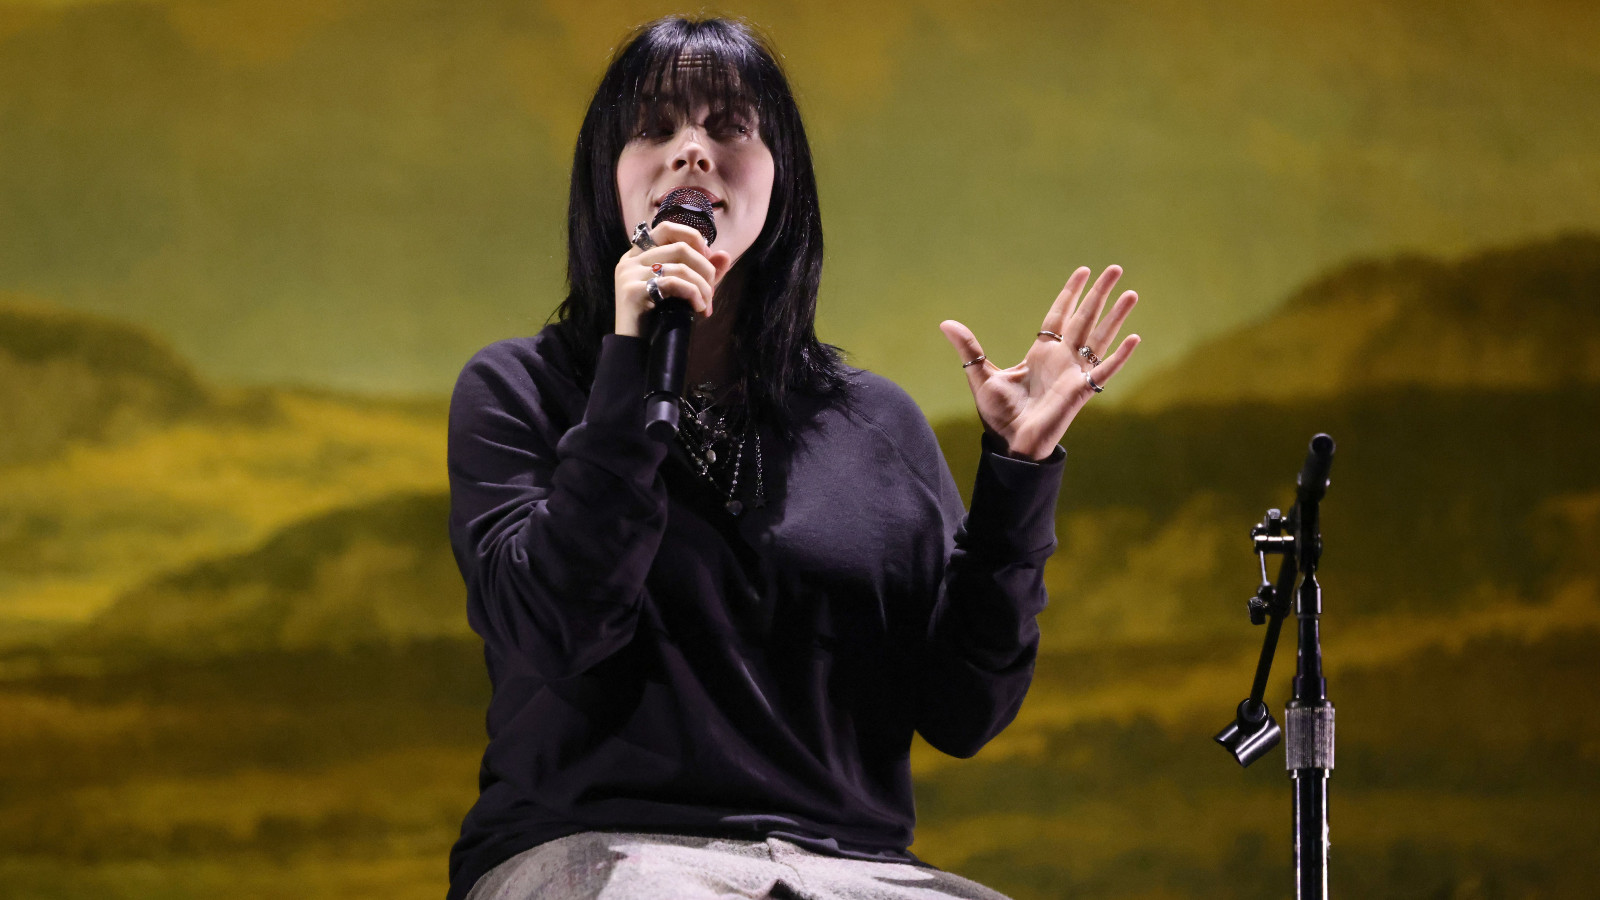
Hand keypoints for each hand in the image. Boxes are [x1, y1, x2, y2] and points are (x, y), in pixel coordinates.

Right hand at [613, 221, 732, 336]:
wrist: (636, 351)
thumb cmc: (658, 320)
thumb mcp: (682, 291)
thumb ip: (702, 272)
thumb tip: (725, 254)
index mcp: (639, 254)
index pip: (667, 228)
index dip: (693, 238)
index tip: (708, 261)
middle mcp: (631, 259)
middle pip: (680, 246)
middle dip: (705, 269)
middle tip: (711, 292)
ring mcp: (629, 273)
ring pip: (680, 266)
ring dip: (703, 287)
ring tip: (706, 305)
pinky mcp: (632, 290)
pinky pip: (673, 283)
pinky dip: (693, 294)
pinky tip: (698, 308)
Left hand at [941, 265, 1140, 460]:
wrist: (1010, 443)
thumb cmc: (999, 414)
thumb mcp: (981, 375)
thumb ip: (969, 348)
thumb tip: (945, 323)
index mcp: (1041, 353)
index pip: (1060, 315)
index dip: (1072, 293)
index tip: (1083, 272)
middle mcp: (1061, 359)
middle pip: (1085, 318)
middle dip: (1100, 294)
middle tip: (1115, 269)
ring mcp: (1074, 373)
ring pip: (1100, 338)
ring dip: (1116, 316)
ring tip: (1132, 293)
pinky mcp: (1081, 391)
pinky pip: (1105, 370)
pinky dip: (1120, 356)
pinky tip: (1135, 338)